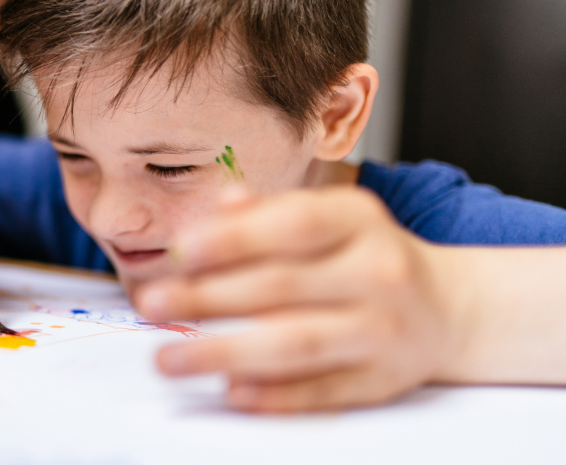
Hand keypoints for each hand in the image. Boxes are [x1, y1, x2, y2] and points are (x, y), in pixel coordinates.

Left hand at [134, 185, 460, 412]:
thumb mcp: (329, 217)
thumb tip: (217, 208)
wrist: (449, 307)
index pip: (294, 223)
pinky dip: (275, 394)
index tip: (180, 251)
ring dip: (226, 353)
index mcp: (359, 220)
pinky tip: (231, 390)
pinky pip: (323, 390)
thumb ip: (269, 213)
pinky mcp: (383, 379)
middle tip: (153, 304)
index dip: (235, 237)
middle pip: (284, 286)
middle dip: (209, 297)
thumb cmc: (364, 255)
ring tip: (170, 359)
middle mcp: (378, 271)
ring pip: (298, 343)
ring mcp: (384, 329)